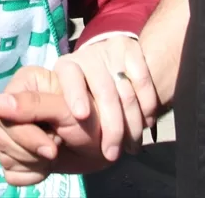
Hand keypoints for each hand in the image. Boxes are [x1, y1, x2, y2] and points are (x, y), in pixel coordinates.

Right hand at [0, 66, 102, 186]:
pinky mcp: (18, 156)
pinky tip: (46, 166)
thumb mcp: (66, 111)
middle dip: (32, 149)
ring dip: (34, 162)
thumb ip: (33, 105)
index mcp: (23, 86)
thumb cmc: (93, 120)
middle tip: (56, 149)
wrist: (107, 147)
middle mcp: (14, 107)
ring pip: (3, 154)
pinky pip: (10, 172)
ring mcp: (14, 133)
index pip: (3, 111)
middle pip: (1, 135)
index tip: (52, 140)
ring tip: (54, 153)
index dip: (25, 131)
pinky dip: (31, 174)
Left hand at [54, 36, 158, 161]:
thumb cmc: (83, 89)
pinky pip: (143, 82)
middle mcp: (89, 56)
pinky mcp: (132, 49)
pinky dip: (147, 106)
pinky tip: (147, 123)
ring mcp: (111, 51)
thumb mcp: (67, 96)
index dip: (76, 95)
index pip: (70, 79)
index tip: (81, 115)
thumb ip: (64, 112)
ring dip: (132, 125)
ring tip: (132, 146)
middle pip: (104, 93)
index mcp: (67, 66)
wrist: (109, 57)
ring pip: (127, 93)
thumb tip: (57, 144)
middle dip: (111, 128)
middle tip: (111, 154)